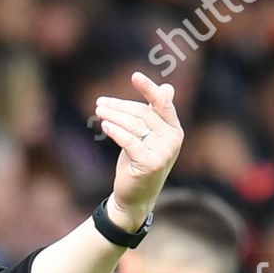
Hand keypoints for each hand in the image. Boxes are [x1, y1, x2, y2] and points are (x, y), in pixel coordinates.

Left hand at [93, 72, 183, 231]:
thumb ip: (156, 114)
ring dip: (113, 116)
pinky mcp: (149, 163)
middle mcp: (173, 140)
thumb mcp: (149, 137)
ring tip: (98, 111)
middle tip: (100, 103)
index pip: (162, 103)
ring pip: (134, 126)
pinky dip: (115, 131)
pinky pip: (129, 141)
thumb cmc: (139, 162)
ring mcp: (163, 153)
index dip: (149, 89)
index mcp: (174, 130)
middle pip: (143, 113)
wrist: (136, 196)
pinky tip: (104, 125)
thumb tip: (168, 87)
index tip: (135, 76)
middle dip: (119, 106)